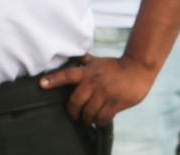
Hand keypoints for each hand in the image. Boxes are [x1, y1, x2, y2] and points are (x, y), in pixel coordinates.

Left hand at [39, 54, 154, 125]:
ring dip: (87, 118)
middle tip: (74, 116)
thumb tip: (72, 57)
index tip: (41, 84)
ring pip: (88, 113)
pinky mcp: (115, 102)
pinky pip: (102, 118)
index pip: (67, 75)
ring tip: (88, 118)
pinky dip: (99, 121)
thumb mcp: (99, 61)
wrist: (138, 68)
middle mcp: (94, 82)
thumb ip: (85, 62)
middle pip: (75, 101)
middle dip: (72, 112)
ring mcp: (105, 93)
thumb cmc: (116, 66)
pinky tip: (100, 119)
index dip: (54, 80)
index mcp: (88, 71)